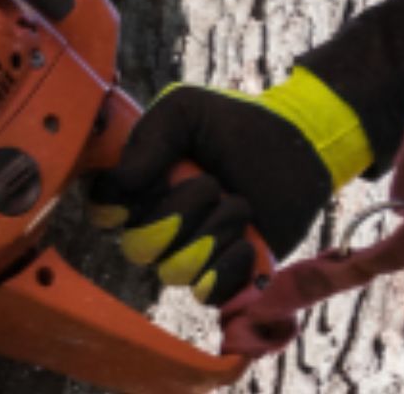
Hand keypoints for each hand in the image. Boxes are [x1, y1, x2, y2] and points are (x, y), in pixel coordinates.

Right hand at [87, 68, 372, 305]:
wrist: (299, 148)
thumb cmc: (236, 125)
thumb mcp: (184, 110)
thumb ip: (147, 138)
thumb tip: (120, 185)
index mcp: (140, 185)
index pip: (104, 213)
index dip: (118, 206)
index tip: (147, 185)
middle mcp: (158, 223)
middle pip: (137, 248)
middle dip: (177, 215)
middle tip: (212, 185)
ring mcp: (190, 253)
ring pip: (174, 271)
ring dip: (213, 234)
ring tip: (241, 205)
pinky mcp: (224, 276)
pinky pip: (207, 293)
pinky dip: (229, 267)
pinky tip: (249, 240)